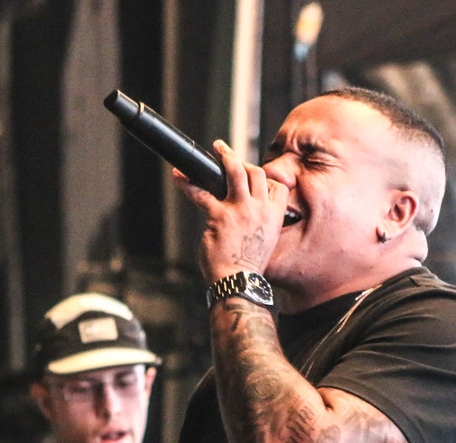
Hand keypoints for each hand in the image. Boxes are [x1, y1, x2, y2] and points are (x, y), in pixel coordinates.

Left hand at [173, 140, 288, 283]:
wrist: (239, 282)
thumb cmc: (248, 266)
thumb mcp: (265, 242)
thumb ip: (259, 222)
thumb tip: (246, 212)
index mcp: (274, 217)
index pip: (277, 187)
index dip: (265, 179)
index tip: (254, 177)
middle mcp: (260, 210)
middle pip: (256, 173)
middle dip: (241, 161)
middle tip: (227, 154)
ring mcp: (241, 210)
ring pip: (235, 172)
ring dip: (225, 156)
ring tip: (217, 147)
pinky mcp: (219, 216)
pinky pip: (202, 193)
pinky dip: (188, 183)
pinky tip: (178, 176)